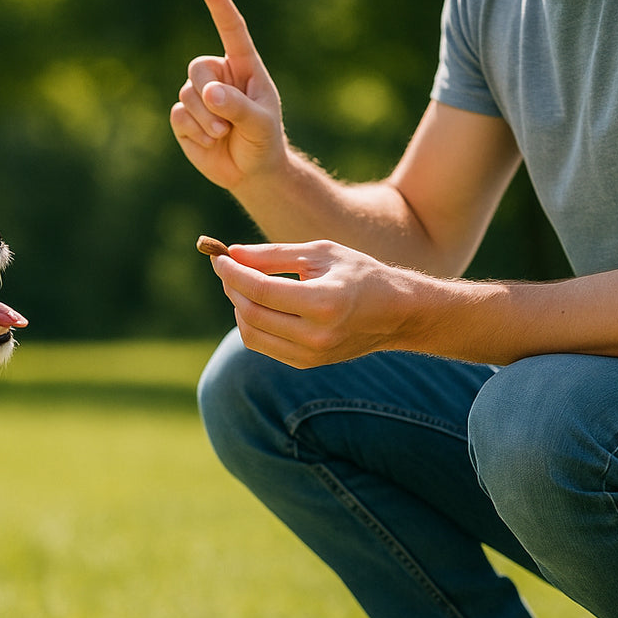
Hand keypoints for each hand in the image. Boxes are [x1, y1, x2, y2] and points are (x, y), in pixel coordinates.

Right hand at [170, 0, 287, 191]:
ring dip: (205, 120)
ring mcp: (199, 96)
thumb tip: (209, 93)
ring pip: (186, 94)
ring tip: (223, 134)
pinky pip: (178, 115)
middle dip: (209, 97)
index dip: (217, 2)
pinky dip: (194, 131)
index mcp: (243, 66)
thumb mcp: (261, 124)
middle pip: (198, 68)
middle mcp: (218, 75)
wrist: (250, 172)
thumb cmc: (263, 141)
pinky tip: (210, 141)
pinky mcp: (184, 119)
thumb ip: (238, 107)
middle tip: (226, 123)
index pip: (230, 28)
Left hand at [210, 240, 432, 367]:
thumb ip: (274, 255)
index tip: (219, 258)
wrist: (397, 314)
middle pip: (251, 313)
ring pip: (252, 334)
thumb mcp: (321, 253)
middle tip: (227, 268)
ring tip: (241, 284)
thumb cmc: (360, 274)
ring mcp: (311, 355)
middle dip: (232, 288)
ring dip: (238, 307)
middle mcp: (317, 334)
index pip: (261, 290)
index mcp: (325, 302)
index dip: (234, 273)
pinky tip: (257, 304)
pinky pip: (264, 345)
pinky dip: (252, 323)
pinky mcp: (307, 364)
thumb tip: (232, 254)